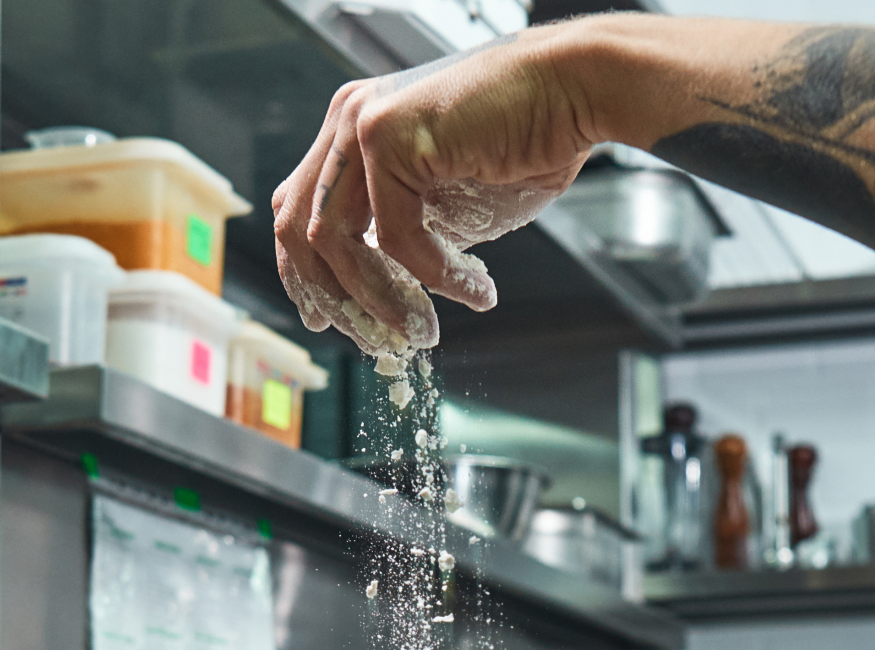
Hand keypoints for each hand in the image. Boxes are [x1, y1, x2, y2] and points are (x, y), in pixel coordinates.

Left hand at [270, 31, 600, 355]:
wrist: (577, 91)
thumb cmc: (529, 141)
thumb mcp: (452, 205)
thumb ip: (408, 238)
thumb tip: (386, 295)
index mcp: (354, 129)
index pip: (300, 209)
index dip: (306, 274)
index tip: (330, 320)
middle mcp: (347, 120)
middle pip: (297, 226)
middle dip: (334, 297)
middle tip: (378, 342)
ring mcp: (361, 123)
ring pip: (334, 240)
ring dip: (380, 299)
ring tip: (424, 331)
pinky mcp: (389, 135)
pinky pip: (396, 236)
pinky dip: (434, 276)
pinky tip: (473, 291)